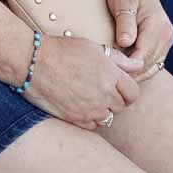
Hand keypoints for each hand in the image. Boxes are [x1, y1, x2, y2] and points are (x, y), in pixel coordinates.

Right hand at [28, 35, 142, 129]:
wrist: (33, 62)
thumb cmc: (61, 50)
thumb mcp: (92, 47)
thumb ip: (118, 59)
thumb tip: (139, 65)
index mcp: (110, 74)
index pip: (133, 93)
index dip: (127, 91)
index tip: (118, 87)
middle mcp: (103, 93)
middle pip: (121, 106)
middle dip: (114, 99)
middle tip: (99, 89)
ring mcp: (90, 108)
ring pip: (107, 118)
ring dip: (101, 110)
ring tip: (87, 96)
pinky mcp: (76, 119)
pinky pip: (92, 125)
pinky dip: (88, 118)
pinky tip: (78, 104)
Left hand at [107, 0, 172, 82]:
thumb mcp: (122, 3)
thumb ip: (125, 24)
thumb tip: (125, 43)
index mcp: (158, 26)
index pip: (143, 55)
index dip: (126, 65)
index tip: (108, 66)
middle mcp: (166, 35)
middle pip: (148, 64)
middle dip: (129, 70)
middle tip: (107, 71)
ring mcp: (166, 41)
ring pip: (151, 67)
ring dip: (134, 71)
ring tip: (113, 70)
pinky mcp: (162, 44)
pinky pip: (152, 63)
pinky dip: (139, 68)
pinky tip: (123, 66)